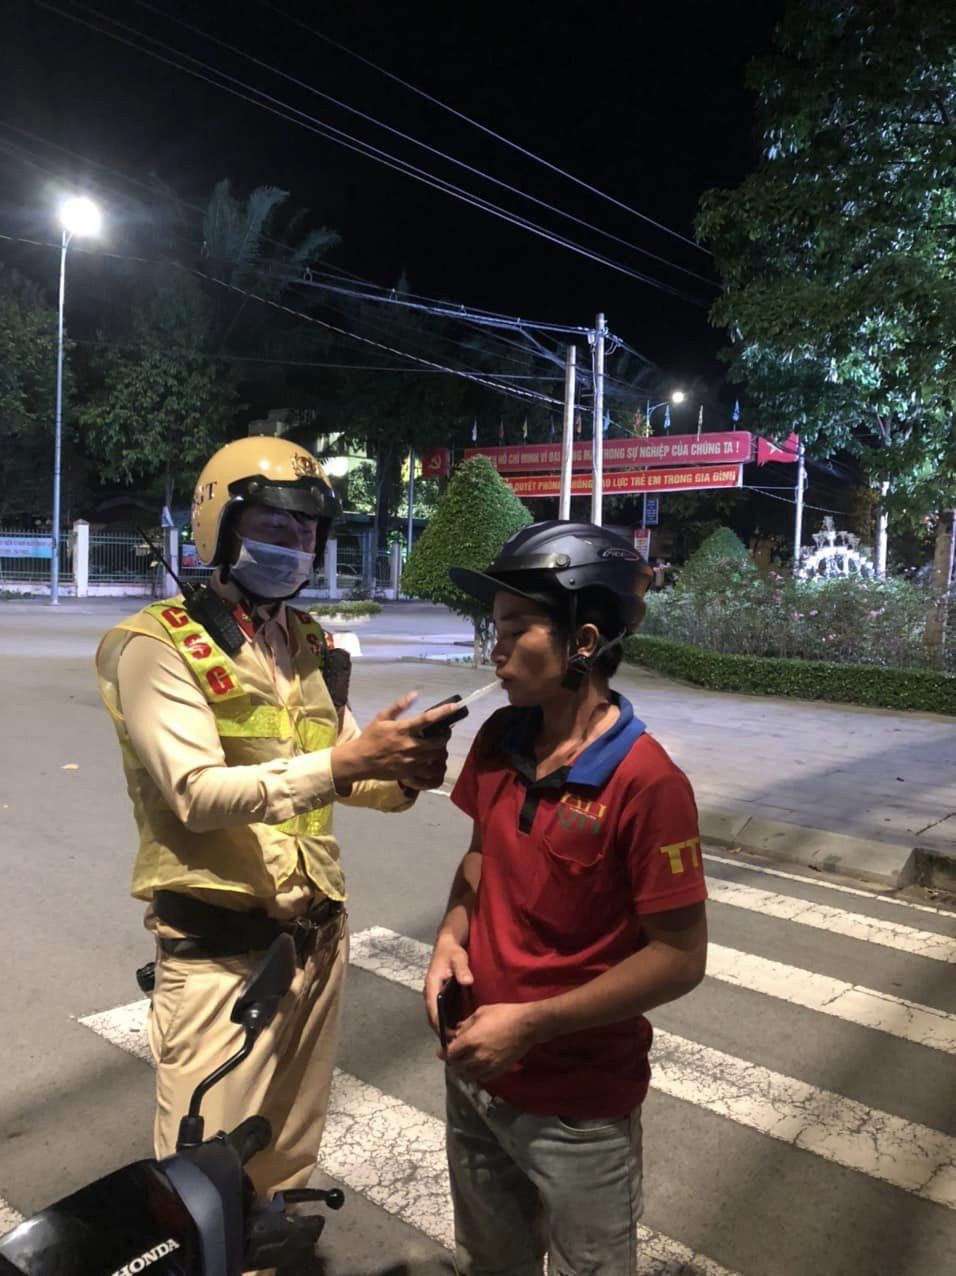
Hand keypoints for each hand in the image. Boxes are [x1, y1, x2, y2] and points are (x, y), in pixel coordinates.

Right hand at [331, 693, 457, 786]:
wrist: (359, 761)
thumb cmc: (370, 737)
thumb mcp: (382, 717)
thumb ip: (399, 706)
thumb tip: (414, 694)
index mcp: (402, 730)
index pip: (427, 719)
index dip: (443, 712)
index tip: (455, 707)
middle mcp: (409, 746)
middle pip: (438, 741)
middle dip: (444, 736)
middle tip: (444, 733)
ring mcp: (410, 761)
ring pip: (436, 757)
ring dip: (441, 751)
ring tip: (439, 747)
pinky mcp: (409, 773)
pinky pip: (428, 773)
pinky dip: (434, 766)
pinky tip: (432, 762)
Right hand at [424, 936, 472, 1036]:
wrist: (447, 945)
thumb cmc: (452, 952)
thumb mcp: (458, 958)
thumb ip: (462, 969)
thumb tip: (467, 981)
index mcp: (431, 985)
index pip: (432, 1010)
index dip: (439, 1025)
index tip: (448, 1037)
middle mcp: (429, 993)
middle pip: (432, 1018)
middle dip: (442, 1031)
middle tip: (455, 1045)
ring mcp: (432, 996)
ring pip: (435, 1017)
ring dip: (443, 1029)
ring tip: (457, 1043)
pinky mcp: (438, 997)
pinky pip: (440, 1014)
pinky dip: (446, 1023)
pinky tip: (458, 1031)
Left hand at [445, 1003, 539, 1081]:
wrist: (526, 1025)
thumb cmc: (503, 1014)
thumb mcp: (480, 1013)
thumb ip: (466, 1024)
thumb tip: (457, 1031)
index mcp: (470, 1041)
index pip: (450, 1053)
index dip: (443, 1052)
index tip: (441, 1051)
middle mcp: (477, 1057)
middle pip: (457, 1067)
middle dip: (453, 1061)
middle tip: (453, 1056)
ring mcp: (488, 1066)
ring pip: (468, 1075)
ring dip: (463, 1070)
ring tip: (464, 1063)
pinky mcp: (499, 1070)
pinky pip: (482, 1078)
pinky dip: (477, 1075)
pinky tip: (478, 1068)